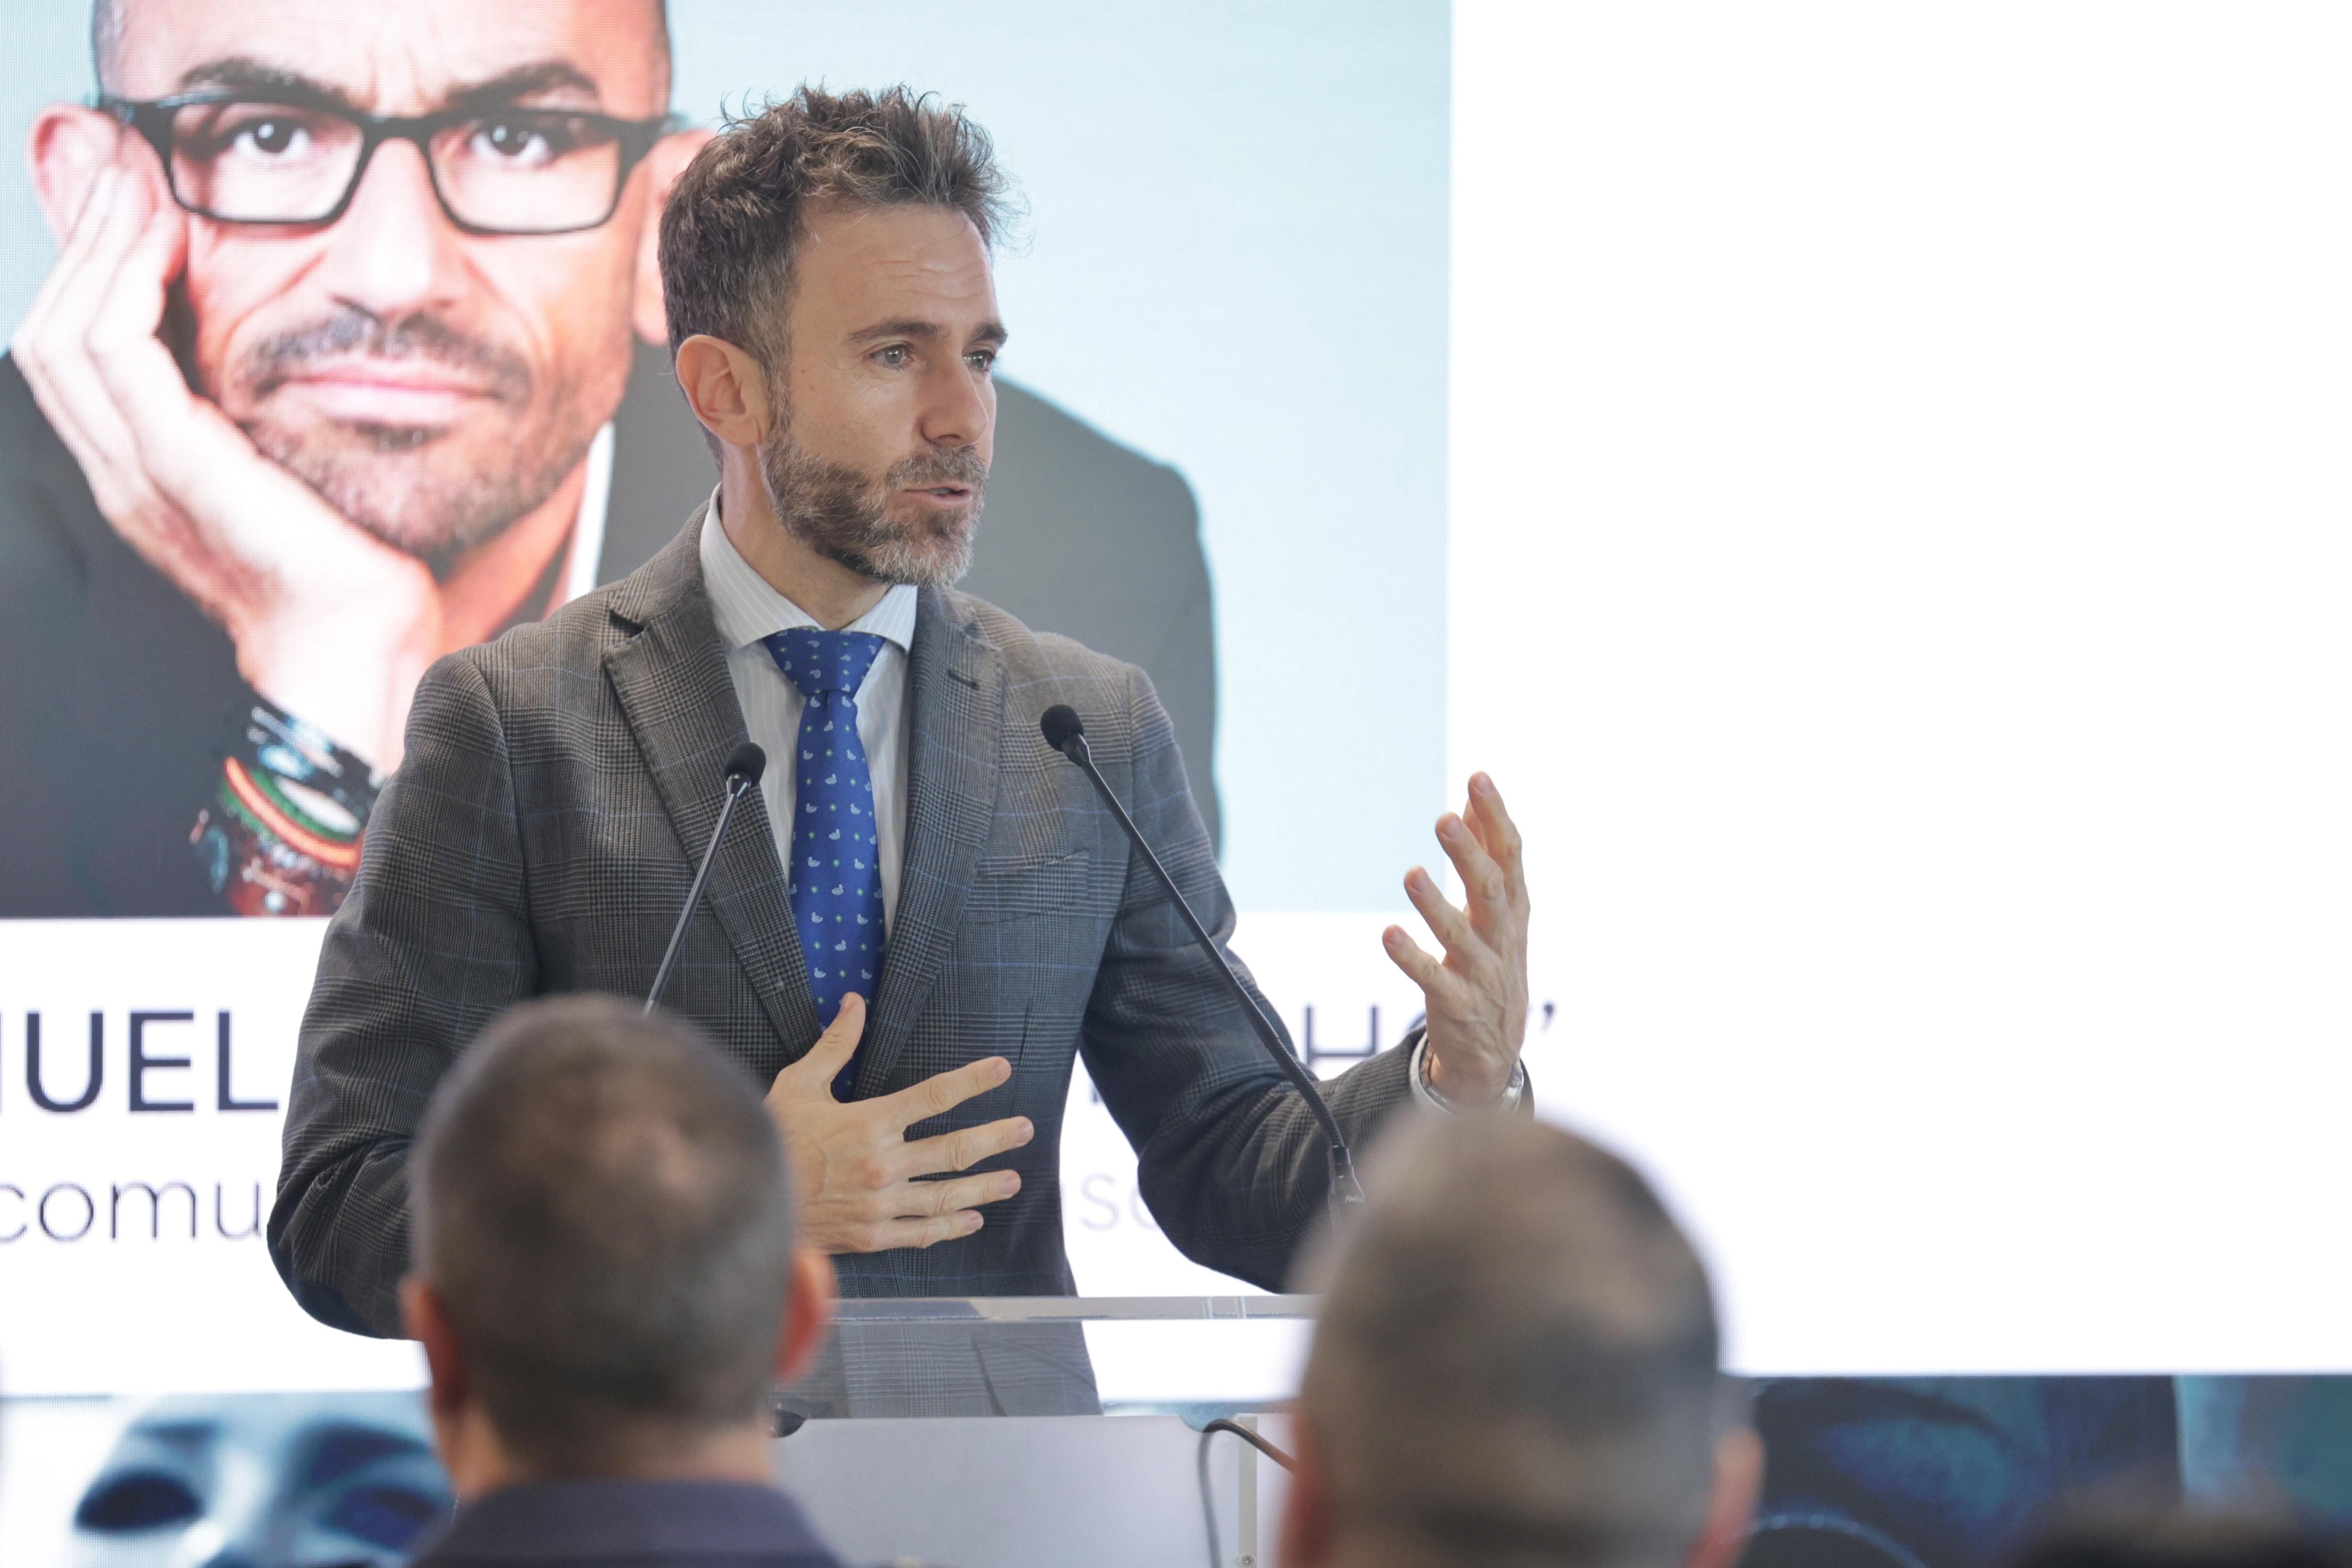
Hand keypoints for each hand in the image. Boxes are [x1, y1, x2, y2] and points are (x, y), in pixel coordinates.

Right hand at [12, 154, 439, 770]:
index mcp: (147, 477)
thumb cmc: (350, 572)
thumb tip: (288, 354)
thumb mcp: (296, 476)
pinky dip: (129, 290)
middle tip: (123, 173)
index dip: (93, 276)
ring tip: (136, 191)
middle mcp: (127, 475)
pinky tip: (163, 245)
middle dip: (82, 245)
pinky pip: (117, 358)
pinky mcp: (180, 470)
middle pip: (53, 334)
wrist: (364, 650)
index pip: (78, 357)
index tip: (137, 209)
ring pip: (68, 334)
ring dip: (97, 251)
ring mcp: (143, 475)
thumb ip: (267, 422)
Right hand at [764, 994, 1034, 1252]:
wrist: (747, 1199)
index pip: (934, 1096)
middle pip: (953, 1149)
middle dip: (995, 1137)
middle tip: (1025, 1129)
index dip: (972, 1080)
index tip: (1001, 1070)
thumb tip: (854, 1004)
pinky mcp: (872, 1234)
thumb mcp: (799, 1084)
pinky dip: (949, 1226)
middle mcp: (883, 1163)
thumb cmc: (774, 1138)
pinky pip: (920, 1231)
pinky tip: (972, 1220)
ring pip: (946, 1195)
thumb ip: (835, 1046)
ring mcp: (881, 1203)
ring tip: (1013, 1179)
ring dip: (984, 1186)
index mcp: (870, 1122)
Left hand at [1382, 772, 1529, 1106]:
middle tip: (1445, 819)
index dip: (1496, 818)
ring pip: (1459, 935)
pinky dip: (1411, 958)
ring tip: (1411, 875)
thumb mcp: (1499, 908)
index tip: (1478, 778)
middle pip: (1488, 890)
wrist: (1495, 1049)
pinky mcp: (1456, 1003)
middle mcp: (1502, 936)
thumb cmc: (1493, 961)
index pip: (1510, 856)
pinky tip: (1387, 935)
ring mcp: (1481, 972)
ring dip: (1435, 905)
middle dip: (1468, 854)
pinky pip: (1433, 979)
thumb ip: (1487, 854)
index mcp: (1513, 908)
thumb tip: (1474, 796)